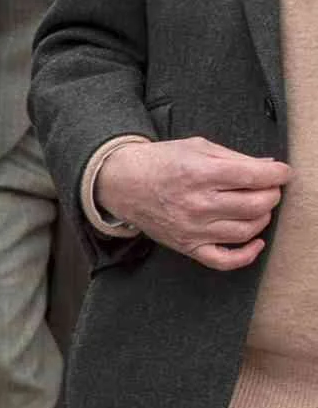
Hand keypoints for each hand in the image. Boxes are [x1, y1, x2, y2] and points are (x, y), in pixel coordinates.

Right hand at [97, 138, 290, 271]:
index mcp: (200, 173)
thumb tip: (268, 165)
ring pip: (246, 230)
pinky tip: (256, 242)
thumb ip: (234, 157)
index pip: (254, 176)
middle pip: (256, 204)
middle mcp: (197, 204)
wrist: (124, 184)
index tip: (283, 172)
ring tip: (259, 207)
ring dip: (263, 218)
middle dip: (272, 194)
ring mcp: (193, 229)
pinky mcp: (188, 246)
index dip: (278, 174)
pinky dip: (247, 254)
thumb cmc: (161, 162)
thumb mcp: (197, 147)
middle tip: (270, 188)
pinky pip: (224, 260)